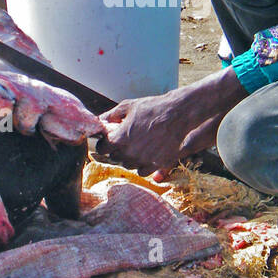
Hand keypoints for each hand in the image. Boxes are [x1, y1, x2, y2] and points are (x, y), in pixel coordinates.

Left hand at [96, 69, 246, 176]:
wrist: (178, 114)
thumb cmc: (152, 108)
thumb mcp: (128, 106)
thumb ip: (110, 115)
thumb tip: (99, 121)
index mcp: (119, 139)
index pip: (102, 149)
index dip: (104, 143)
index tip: (109, 139)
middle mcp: (129, 153)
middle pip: (115, 158)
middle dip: (117, 149)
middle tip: (125, 140)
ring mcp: (143, 160)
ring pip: (128, 165)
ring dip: (129, 157)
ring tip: (137, 145)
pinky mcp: (156, 165)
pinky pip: (142, 171)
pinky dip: (142, 164)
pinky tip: (146, 153)